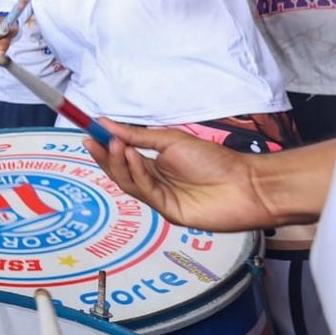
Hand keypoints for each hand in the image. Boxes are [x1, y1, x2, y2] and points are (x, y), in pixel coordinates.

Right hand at [85, 118, 271, 231]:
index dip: (105, 146)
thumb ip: (138, 135)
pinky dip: (137, 172)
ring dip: (119, 163)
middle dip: (104, 156)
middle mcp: (155, 182)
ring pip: (129, 183)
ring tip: (115, 145)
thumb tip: (107, 123)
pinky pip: (146, 192)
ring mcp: (160, 198)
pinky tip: (135, 156)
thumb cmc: (215, 160)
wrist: (246, 183)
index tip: (89, 131)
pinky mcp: (167, 211)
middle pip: (120, 172)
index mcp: (155, 164)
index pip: (122, 156)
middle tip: (91, 141)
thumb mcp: (171, 140)